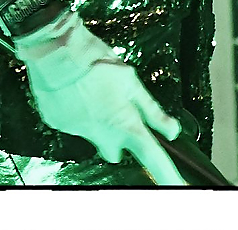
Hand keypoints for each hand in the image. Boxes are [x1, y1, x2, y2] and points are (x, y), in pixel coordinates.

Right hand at [13, 9, 185, 184]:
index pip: (153, 158)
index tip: (180, 186)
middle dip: (117, 139)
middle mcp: (102, 135)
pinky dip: (77, 112)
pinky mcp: (59, 124)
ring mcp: (78, 132)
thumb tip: (171, 130)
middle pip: (115, 152)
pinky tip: (75, 92)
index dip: (168, 175)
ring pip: (93, 135)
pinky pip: (74, 123)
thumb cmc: (96, 61)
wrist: (57, 51)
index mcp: (125, 124)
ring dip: (96, 121)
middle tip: (116, 112)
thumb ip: (152, 111)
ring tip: (92, 92)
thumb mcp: (132, 82)